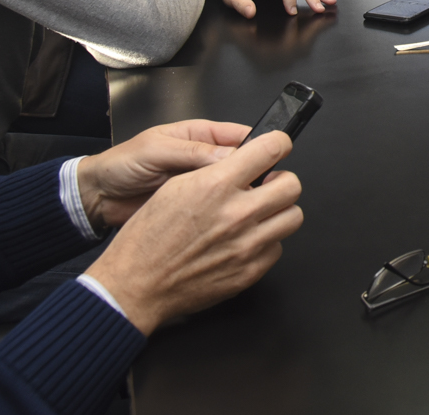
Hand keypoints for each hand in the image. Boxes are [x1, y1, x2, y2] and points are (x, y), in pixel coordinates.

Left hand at [76, 119, 250, 228]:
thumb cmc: (121, 165)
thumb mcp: (155, 150)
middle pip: (244, 165)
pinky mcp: (196, 209)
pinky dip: (226, 215)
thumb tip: (231, 155)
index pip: (242, 137)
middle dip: (254, 175)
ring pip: (235, 190)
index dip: (260, 147)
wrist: (98, 198)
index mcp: (200, 136)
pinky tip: (229, 221)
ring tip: (243, 205)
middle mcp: (206, 160)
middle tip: (258, 187)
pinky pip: (219, 210)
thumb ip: (192, 152)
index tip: (273, 159)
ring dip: (240, 197)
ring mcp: (202, 187)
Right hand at [83, 131, 302, 335]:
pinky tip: (244, 242)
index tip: (277, 147)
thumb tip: (246, 160)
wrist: (136, 286)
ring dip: (278, 212)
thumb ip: (216, 170)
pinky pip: (277, 248)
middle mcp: (237, 214)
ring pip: (293, 217)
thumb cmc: (147, 239)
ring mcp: (247, 246)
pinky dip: (265, 243)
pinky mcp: (250, 272)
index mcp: (216, 186)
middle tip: (267, 186)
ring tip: (258, 214)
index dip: (277, 144)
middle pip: (292, 185)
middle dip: (281, 181)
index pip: (271, 149)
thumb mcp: (175, 187)